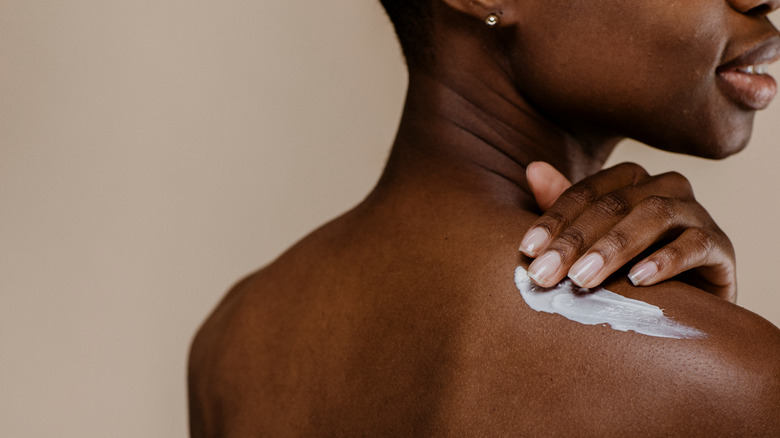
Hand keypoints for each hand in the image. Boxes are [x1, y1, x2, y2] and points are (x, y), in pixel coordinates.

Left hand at [520, 161, 735, 301]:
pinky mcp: (721, 247)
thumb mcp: (591, 242)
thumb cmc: (630, 269)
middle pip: (615, 203)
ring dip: (615, 246)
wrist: (690, 307)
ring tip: (583, 278)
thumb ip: (565, 208)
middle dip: (575, 240)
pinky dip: (666, 260)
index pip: (586, 192)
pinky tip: (638, 279)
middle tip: (544, 274)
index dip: (554, 219)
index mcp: (631, 181)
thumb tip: (533, 168)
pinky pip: (696, 244)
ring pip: (655, 215)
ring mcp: (697, 214)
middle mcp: (665, 188)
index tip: (527, 250)